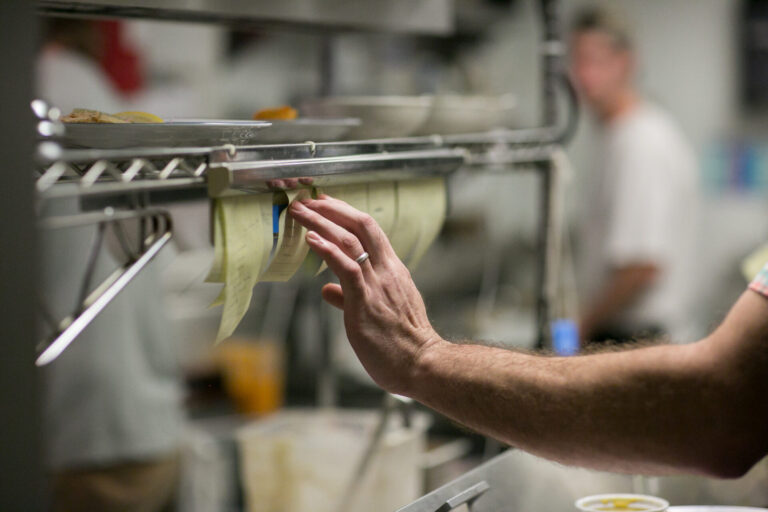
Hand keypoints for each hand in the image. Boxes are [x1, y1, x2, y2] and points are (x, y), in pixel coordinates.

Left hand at [289, 194, 442, 394]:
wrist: (423, 364)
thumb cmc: (402, 345)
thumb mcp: (379, 313)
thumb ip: (351, 298)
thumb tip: (329, 291)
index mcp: (393, 271)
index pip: (370, 231)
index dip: (346, 214)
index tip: (326, 204)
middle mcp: (386, 271)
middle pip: (360, 226)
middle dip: (332, 209)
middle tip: (307, 200)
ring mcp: (377, 284)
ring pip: (349, 241)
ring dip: (322, 222)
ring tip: (300, 211)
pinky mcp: (366, 301)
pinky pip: (346, 268)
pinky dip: (327, 250)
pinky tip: (311, 239)